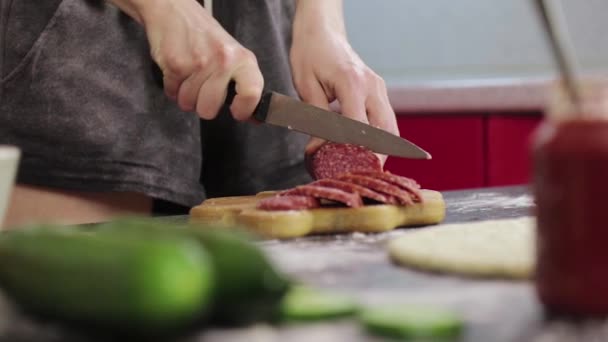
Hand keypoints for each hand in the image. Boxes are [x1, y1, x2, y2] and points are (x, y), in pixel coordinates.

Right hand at [110, 0, 263, 120]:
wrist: (174, 10)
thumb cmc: (206, 37)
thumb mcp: (234, 56)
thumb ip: (245, 85)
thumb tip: (256, 117)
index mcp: (243, 60)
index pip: (252, 94)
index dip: (244, 110)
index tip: (236, 112)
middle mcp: (224, 61)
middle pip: (209, 109)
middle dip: (202, 105)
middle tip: (203, 89)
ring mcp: (200, 63)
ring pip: (189, 103)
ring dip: (185, 96)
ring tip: (189, 77)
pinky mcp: (176, 64)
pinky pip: (172, 93)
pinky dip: (172, 88)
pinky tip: (177, 71)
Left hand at [290, 0, 398, 163]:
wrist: (322, 32)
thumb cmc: (310, 55)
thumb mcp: (306, 87)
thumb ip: (315, 119)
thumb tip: (319, 149)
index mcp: (353, 84)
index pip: (358, 129)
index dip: (347, 151)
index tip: (333, 164)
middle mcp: (373, 87)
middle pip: (386, 133)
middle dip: (375, 158)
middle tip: (359, 175)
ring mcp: (379, 88)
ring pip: (391, 129)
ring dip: (380, 150)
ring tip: (362, 167)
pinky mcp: (379, 91)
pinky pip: (386, 120)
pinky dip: (379, 138)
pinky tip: (364, 149)